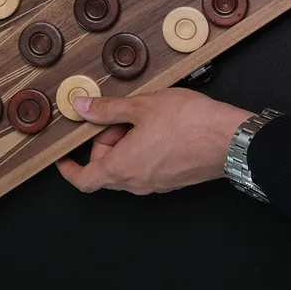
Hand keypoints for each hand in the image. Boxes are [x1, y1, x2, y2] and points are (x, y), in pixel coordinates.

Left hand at [55, 88, 252, 193]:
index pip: (84, 180)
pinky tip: (155, 127)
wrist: (228, 138)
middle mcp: (137, 182)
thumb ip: (107, 109)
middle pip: (105, 169)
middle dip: (104, 144)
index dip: (69, 169)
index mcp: (123, 167)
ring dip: (124, 145)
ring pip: (126, 168)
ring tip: (140, 117)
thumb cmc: (188, 122)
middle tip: (117, 118)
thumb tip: (82, 107)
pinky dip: (141, 150)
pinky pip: (145, 168)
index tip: (62, 157)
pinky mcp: (171, 180)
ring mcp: (156, 184)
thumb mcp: (141, 105)